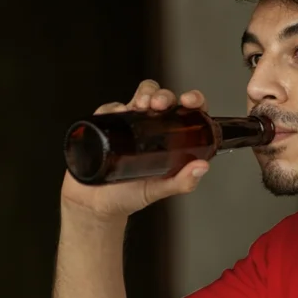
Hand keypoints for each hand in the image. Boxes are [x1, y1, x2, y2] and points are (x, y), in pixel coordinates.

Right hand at [61, 79, 210, 219]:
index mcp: (170, 139)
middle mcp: (152, 128)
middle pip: (163, 98)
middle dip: (163, 95)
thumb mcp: (159, 190)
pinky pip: (111, 108)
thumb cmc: (129, 196)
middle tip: (160, 105)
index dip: (193, 100)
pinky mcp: (107, 125)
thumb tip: (202, 167)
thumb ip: (182, 182)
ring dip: (144, 94)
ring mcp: (130, 124)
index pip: (187, 112)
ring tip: (142, 105)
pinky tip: (118, 114)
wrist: (95, 204)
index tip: (190, 101)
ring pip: (141, 96)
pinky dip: (115, 107)